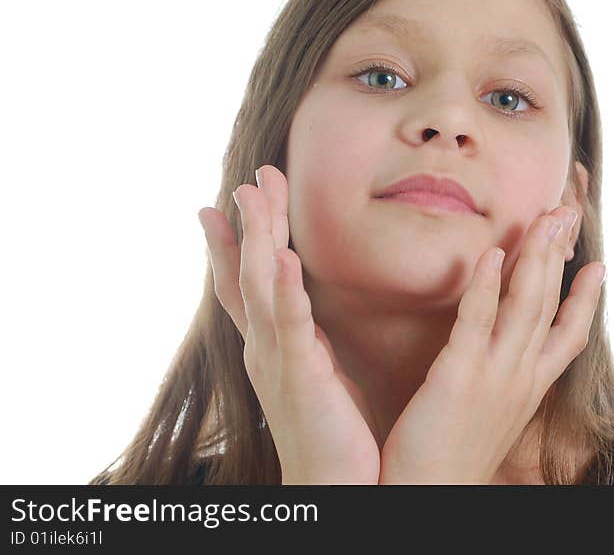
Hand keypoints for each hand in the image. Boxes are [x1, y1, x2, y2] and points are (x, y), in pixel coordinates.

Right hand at [198, 164, 379, 483]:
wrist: (332, 486)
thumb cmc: (330, 431)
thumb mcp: (312, 371)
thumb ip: (303, 336)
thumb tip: (299, 307)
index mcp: (270, 344)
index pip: (246, 282)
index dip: (236, 240)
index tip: (230, 199)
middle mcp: (263, 347)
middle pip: (250, 273)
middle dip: (250, 224)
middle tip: (250, 178)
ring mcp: (277, 361)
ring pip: (261, 289)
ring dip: (259, 241)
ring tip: (255, 198)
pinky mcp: (301, 378)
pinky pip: (291, 328)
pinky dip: (286, 293)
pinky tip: (287, 260)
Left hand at [378, 205, 604, 483]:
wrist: (431, 497)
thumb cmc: (455, 456)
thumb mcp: (494, 415)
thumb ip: (504, 379)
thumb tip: (502, 353)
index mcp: (531, 386)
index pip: (569, 334)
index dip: (586, 298)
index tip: (599, 265)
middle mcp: (521, 376)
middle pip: (550, 304)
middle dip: (561, 255)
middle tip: (569, 212)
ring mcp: (494, 375)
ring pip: (525, 305)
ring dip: (536, 257)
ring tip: (544, 218)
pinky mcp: (458, 376)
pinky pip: (476, 321)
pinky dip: (486, 285)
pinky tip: (491, 255)